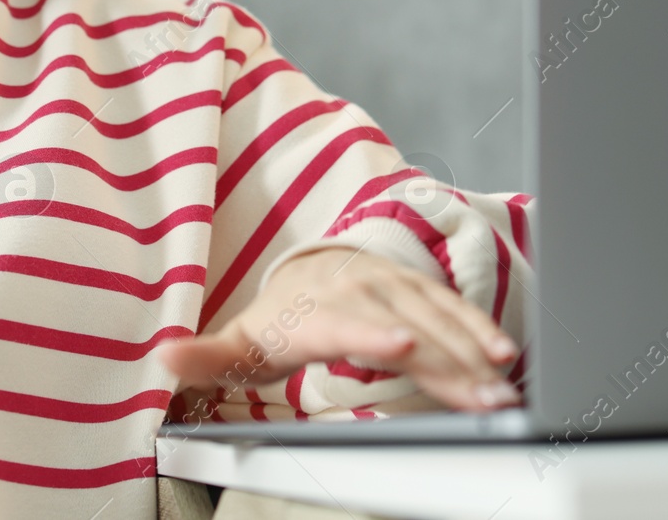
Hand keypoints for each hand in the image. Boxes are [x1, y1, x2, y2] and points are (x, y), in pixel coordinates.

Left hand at [155, 246, 521, 414]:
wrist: (310, 270)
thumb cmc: (277, 318)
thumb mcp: (238, 342)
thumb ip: (205, 358)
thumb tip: (163, 357)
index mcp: (313, 309)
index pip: (342, 323)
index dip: (371, 336)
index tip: (399, 350)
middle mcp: (358, 290)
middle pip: (403, 327)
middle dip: (445, 361)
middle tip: (479, 396)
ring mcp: (392, 287)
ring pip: (436, 320)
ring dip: (472, 353)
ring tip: (500, 387)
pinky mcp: (418, 290)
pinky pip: (452, 310)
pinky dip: (480, 330)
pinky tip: (505, 357)